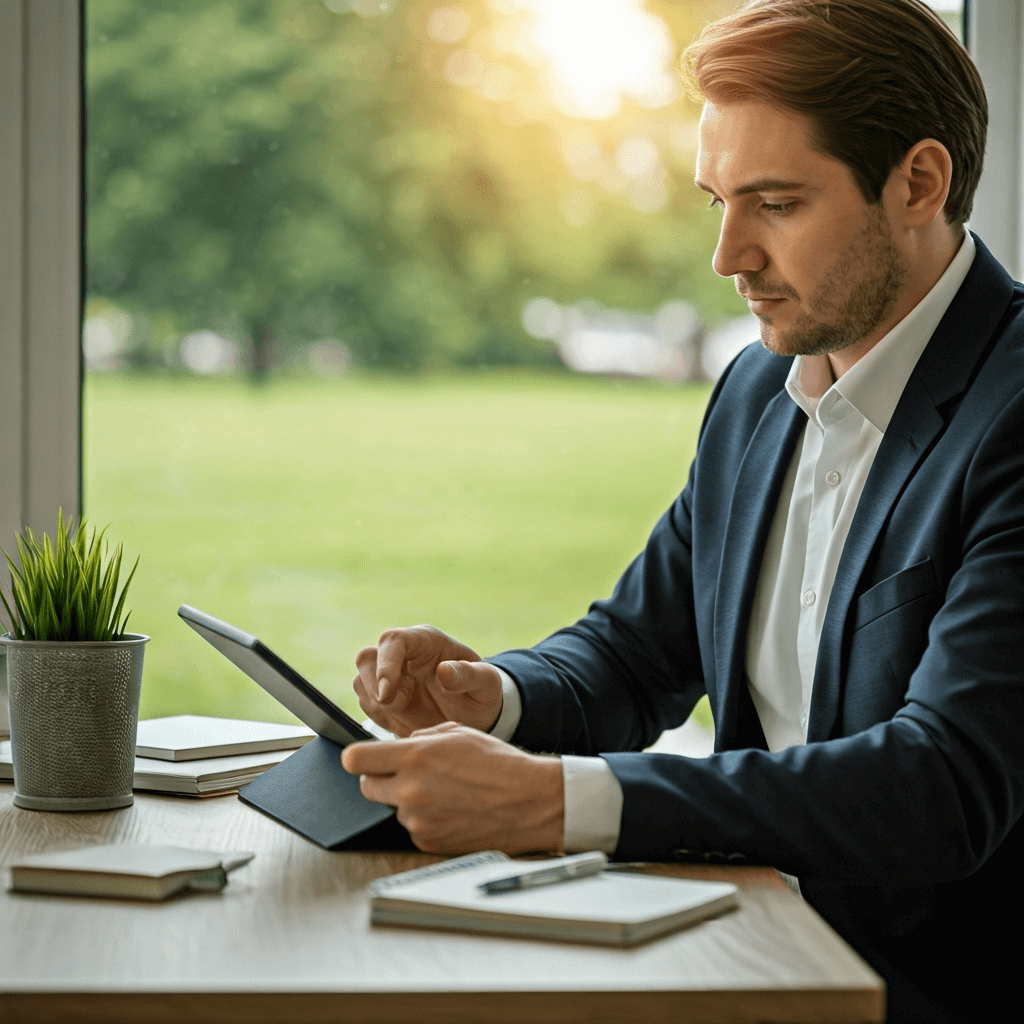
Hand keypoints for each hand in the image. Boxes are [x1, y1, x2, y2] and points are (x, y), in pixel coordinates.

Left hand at [341, 722, 563, 854]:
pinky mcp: (428, 842)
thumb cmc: (497, 762)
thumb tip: (397, 747)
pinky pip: (413, 828)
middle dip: (381, 779)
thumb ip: (419, 737)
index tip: (363, 758)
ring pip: (393, 808)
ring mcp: (418, 820)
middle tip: (405, 774)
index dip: (357, 758)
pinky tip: (451, 810)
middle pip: (367, 787)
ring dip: (407, 800)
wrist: (529, 801)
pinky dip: (425, 820)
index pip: (355, 760)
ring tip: (444, 792)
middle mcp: (410, 790)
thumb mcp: (457, 733)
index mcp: (414, 757)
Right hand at [353, 625, 502, 735]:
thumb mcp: (487, 684)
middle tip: (394, 707)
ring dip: (376, 703)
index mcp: (427, 642)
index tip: (387, 693)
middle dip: (374, 685)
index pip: (394, 640)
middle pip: (367, 657)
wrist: (476, 716)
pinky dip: (378, 716)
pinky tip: (402, 723)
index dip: (385, 664)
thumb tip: (443, 671)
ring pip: (362, 681)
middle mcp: (404, 655)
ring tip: (406, 716)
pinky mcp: (384, 697)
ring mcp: (391, 676)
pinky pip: (366, 703)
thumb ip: (469, 675)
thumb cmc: (482, 693)